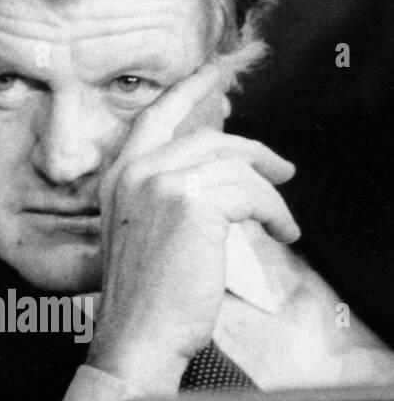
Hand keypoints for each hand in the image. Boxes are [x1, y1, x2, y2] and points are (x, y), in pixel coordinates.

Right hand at [86, 61, 299, 393]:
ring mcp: (160, 183)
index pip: (158, 115)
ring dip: (269, 195)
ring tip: (281, 221)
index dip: (193, 86)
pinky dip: (274, 212)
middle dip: (254, 149)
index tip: (221, 67)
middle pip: (209, 137)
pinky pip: (250, 192)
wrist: (137, 334)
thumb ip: (167, 196)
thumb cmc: (144, 297)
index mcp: (119, 176)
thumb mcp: (145, 233)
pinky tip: (279, 231)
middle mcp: (135, 172)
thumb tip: (221, 174)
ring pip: (235, 167)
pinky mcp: (191, 202)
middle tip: (283, 166)